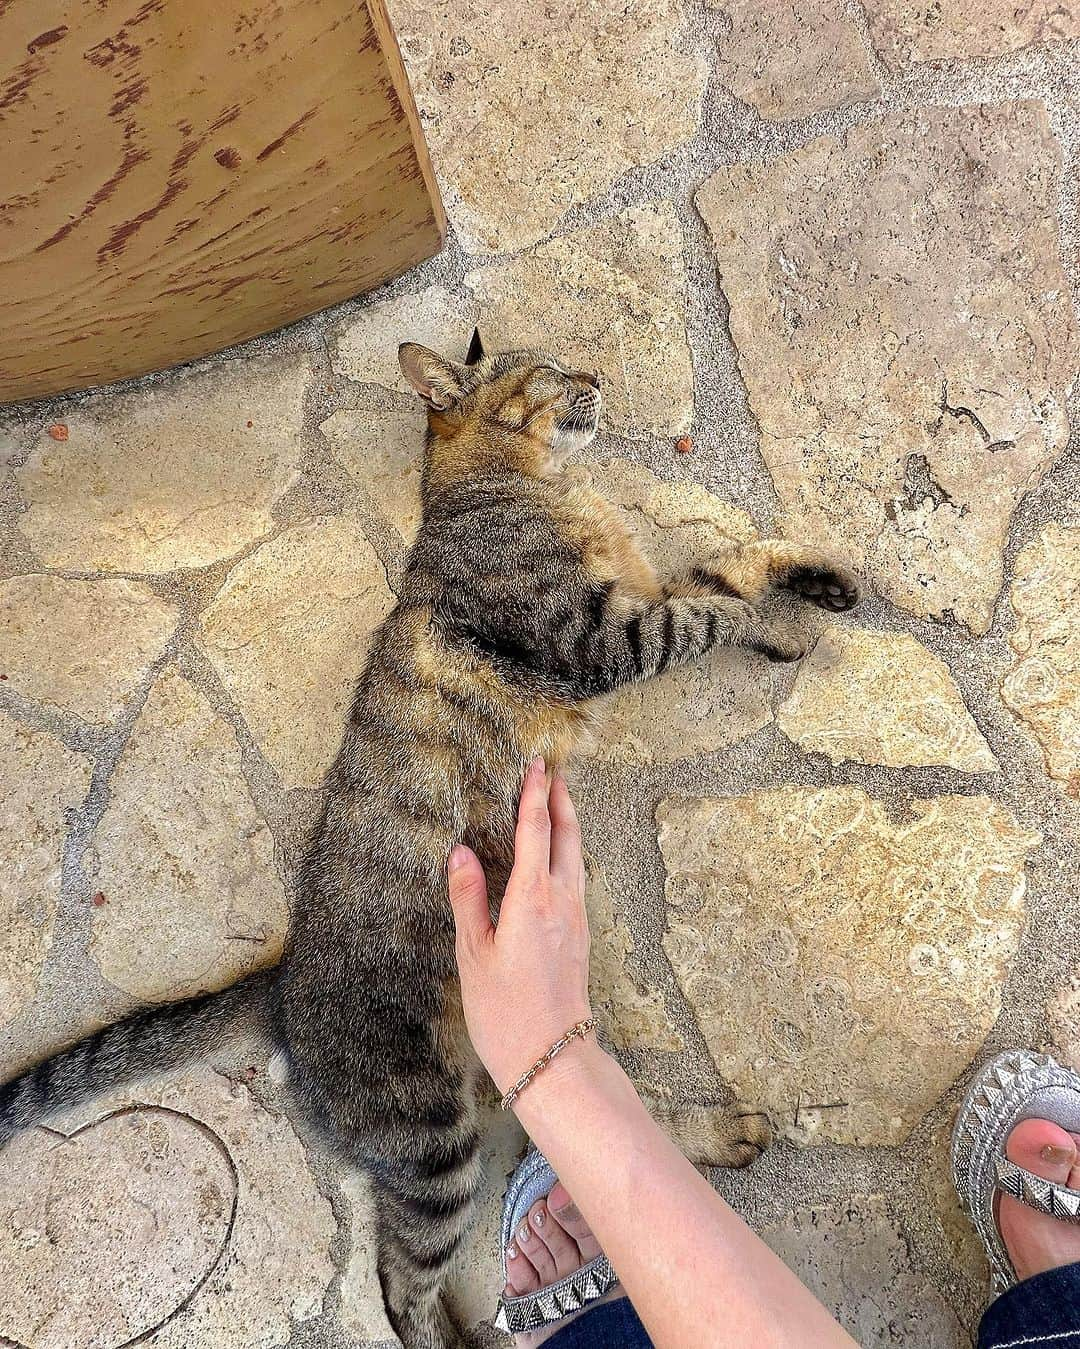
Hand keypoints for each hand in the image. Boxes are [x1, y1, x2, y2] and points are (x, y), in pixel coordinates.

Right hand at [447, 758, 593, 1096]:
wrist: (553, 1058)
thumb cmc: (506, 1011)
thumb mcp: (474, 955)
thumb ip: (468, 899)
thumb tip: (461, 853)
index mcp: (533, 899)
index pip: (536, 832)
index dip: (535, 796)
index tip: (536, 765)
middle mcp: (562, 900)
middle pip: (568, 836)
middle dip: (562, 800)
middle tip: (554, 771)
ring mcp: (577, 918)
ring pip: (577, 856)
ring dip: (569, 824)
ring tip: (560, 802)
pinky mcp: (580, 935)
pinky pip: (577, 877)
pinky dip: (569, 853)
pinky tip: (560, 857)